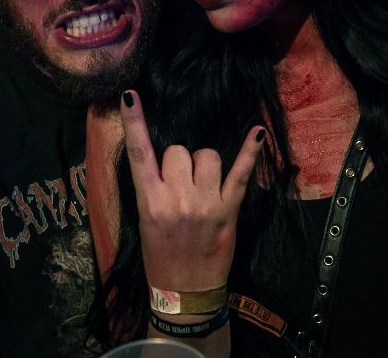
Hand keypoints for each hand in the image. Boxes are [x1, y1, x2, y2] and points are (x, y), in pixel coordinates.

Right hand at [121, 90, 264, 290]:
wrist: (185, 294)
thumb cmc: (161, 257)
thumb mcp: (146, 222)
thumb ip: (154, 189)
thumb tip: (166, 159)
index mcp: (150, 202)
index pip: (139, 153)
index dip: (134, 122)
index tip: (130, 95)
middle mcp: (177, 199)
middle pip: (178, 150)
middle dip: (179, 160)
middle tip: (181, 184)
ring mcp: (205, 203)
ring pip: (206, 155)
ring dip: (205, 164)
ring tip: (203, 186)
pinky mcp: (229, 211)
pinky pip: (239, 174)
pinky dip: (249, 152)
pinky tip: (257, 133)